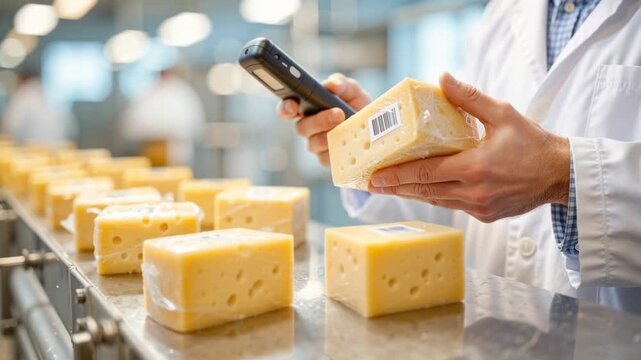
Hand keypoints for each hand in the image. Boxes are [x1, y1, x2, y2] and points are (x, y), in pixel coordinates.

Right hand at [276, 73, 370, 166]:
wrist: (375, 127)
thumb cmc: (356, 105)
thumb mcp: (352, 90)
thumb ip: (341, 83)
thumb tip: (331, 85)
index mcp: (307, 107)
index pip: (288, 109)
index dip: (286, 108)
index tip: (293, 106)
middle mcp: (308, 127)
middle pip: (302, 128)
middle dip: (319, 121)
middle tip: (338, 114)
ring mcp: (316, 144)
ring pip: (314, 144)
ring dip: (330, 136)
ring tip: (348, 128)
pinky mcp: (327, 159)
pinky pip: (327, 158)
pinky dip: (339, 149)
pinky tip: (349, 142)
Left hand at [369, 73, 569, 222]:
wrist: (560, 174)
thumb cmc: (533, 143)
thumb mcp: (503, 114)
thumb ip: (469, 98)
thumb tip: (443, 78)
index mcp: (474, 167)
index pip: (424, 173)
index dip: (396, 176)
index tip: (375, 176)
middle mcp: (473, 192)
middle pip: (424, 191)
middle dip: (395, 187)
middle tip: (371, 184)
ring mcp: (478, 207)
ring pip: (436, 201)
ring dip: (412, 194)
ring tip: (389, 187)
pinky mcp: (485, 215)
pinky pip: (452, 206)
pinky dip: (435, 197)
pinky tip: (422, 190)